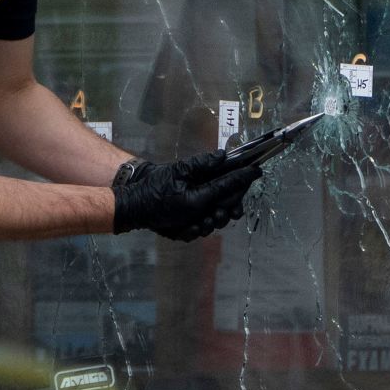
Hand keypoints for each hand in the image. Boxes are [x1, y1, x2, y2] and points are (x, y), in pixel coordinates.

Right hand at [111, 150, 261, 240]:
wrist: (133, 205)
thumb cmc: (153, 186)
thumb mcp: (177, 169)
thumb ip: (201, 163)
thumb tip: (222, 156)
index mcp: (196, 201)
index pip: (227, 187)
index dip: (243, 177)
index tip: (256, 170)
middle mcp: (198, 217)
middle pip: (228, 205)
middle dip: (239, 192)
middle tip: (245, 180)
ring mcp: (193, 227)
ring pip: (221, 219)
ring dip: (227, 207)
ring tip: (230, 196)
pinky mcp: (188, 233)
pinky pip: (208, 226)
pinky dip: (213, 217)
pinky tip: (213, 208)